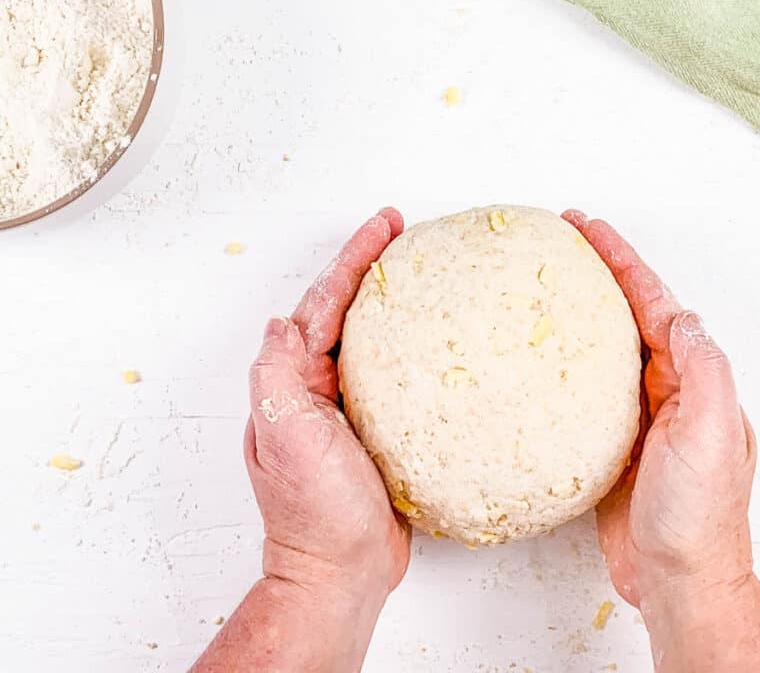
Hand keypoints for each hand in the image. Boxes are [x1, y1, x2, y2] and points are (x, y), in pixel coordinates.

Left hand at [246, 208, 410, 600]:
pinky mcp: (383, 431)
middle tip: (405, 232)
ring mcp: (352, 409)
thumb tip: (281, 324)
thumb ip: (278, 376)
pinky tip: (443, 341)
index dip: (354, 260)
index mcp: (296, 382)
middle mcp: (320, 389)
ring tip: (425, 271)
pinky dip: (417, 350)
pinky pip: (400, 377)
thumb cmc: (314, 513)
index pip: (324, 304)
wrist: (344, 572)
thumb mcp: (285, 438)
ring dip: (395, 302)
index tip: (385, 226)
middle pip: (348, 311)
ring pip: (375, 339)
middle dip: (372, 268)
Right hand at [564, 210, 755, 609]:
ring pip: (605, 348)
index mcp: (692, 378)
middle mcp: (668, 390)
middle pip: (629, 314)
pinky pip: (585, 391)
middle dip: (599, 273)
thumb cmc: (699, 516)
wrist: (680, 580)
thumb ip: (701, 370)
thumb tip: (678, 317)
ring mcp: (639, 416)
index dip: (622, 262)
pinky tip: (537, 360)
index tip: (588, 229)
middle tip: (561, 240)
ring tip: (545, 285)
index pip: (654, 303)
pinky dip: (563, 366)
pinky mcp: (611, 445)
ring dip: (580, 313)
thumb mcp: (712, 433)